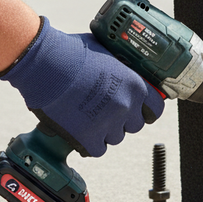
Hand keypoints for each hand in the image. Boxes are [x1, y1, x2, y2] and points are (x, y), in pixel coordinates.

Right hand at [0, 17, 164, 156]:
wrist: (47, 65)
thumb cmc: (73, 53)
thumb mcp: (106, 52)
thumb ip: (119, 66)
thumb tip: (122, 64)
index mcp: (134, 85)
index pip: (155, 109)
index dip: (146, 110)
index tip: (139, 110)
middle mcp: (125, 106)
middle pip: (135, 125)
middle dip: (124, 120)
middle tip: (108, 111)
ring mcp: (108, 124)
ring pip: (116, 138)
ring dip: (106, 131)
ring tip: (91, 117)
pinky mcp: (88, 138)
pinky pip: (97, 149)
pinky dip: (90, 143)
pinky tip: (82, 130)